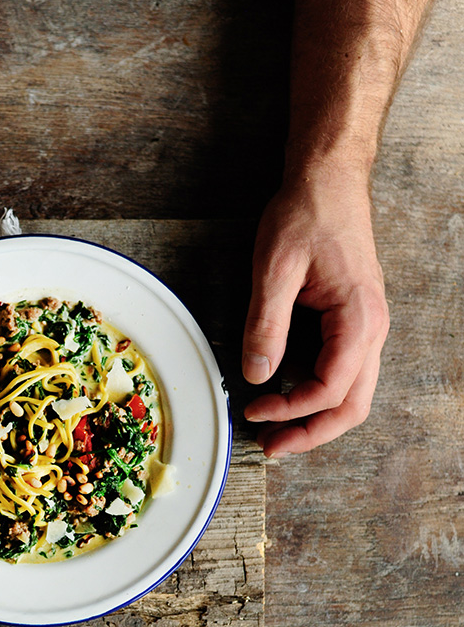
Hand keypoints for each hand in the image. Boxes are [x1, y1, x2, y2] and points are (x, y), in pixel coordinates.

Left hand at [242, 170, 389, 456]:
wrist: (329, 179)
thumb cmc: (308, 213)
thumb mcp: (275, 267)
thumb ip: (266, 324)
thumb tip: (257, 374)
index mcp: (359, 318)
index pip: (331, 389)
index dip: (292, 410)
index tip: (255, 409)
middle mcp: (372, 329)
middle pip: (352, 406)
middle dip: (312, 433)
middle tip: (272, 446)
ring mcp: (367, 328)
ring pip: (352, 394)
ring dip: (316, 419)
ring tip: (278, 431)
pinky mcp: (354, 324)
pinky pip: (345, 374)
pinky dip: (319, 396)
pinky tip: (289, 397)